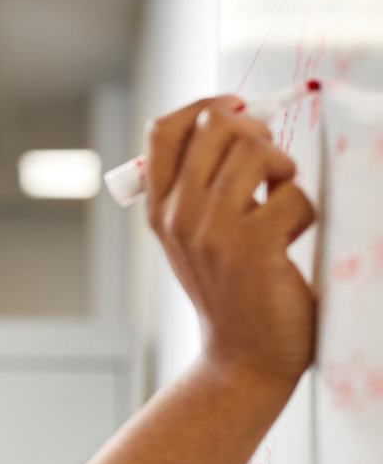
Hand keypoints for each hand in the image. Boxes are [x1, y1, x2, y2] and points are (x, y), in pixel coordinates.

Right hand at [144, 96, 316, 384]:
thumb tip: (240, 117)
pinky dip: (304, 212)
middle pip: (216, 125)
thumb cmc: (231, 291)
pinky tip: (292, 239)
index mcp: (159, 210)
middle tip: (270, 164)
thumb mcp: (195, 237)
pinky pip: (293, 194)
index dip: (204, 105)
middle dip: (257, 131)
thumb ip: (200, 186)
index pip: (163, 130)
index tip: (236, 107)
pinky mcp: (253, 249)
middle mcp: (178, 217)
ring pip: (256, 149)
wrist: (244, 357)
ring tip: (281, 198)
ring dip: (284, 168)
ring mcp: (212, 232)